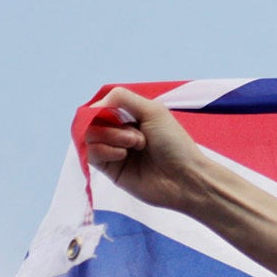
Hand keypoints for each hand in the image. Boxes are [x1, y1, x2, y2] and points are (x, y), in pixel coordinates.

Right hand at [79, 87, 218, 214]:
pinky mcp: (111, 171)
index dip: (102, 107)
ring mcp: (114, 152)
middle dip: (112, 124)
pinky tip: (124, 155)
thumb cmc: (175, 144)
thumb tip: (93, 105)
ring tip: (136, 145)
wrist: (186, 178)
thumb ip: (121, 98)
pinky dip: (105, 150)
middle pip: (92, 120)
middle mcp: (120, 134)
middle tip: (137, 137)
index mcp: (130, 119)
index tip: (118, 113)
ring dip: (112, 136)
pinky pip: (91, 154)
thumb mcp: (152, 109)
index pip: (101, 107)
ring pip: (90, 136)